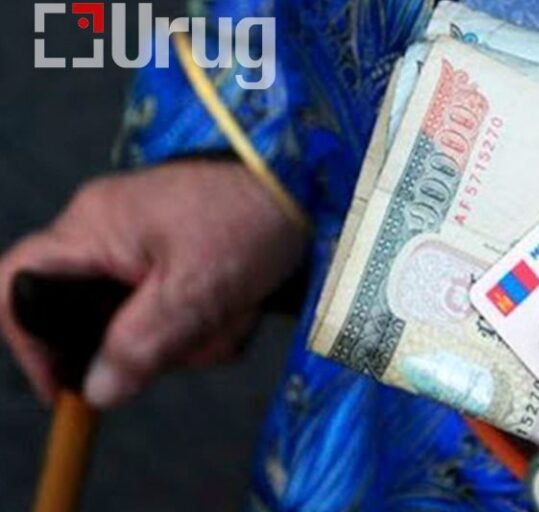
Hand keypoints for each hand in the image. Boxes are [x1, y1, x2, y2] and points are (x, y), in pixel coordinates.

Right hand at [0, 160, 304, 407]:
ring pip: (144, 319)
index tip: (64, 387)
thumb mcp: (196, 287)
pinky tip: (242, 305)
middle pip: (93, 316)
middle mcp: (109, 232)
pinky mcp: (180, 254)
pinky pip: (177, 305)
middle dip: (149, 342)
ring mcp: (147, 244)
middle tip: (194, 340)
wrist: (305, 180)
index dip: (27, 341)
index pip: (18, 284)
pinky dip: (209, 317)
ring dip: (192, 332)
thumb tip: (98, 392)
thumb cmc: (249, 216)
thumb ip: (141, 341)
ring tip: (234, 313)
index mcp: (93, 227)